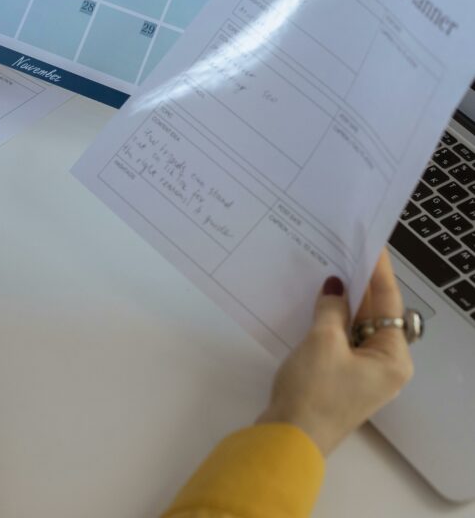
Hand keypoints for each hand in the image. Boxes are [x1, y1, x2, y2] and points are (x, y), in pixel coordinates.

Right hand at [256, 249, 413, 455]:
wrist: (287, 439)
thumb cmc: (314, 391)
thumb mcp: (324, 341)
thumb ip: (333, 307)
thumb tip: (336, 284)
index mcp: (392, 358)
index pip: (389, 303)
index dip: (378, 270)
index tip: (370, 242)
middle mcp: (383, 365)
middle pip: (375, 314)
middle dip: (359, 283)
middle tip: (345, 246)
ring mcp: (361, 372)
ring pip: (355, 324)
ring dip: (343, 300)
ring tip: (329, 263)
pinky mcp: (339, 376)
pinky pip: (340, 338)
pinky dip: (331, 318)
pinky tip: (316, 298)